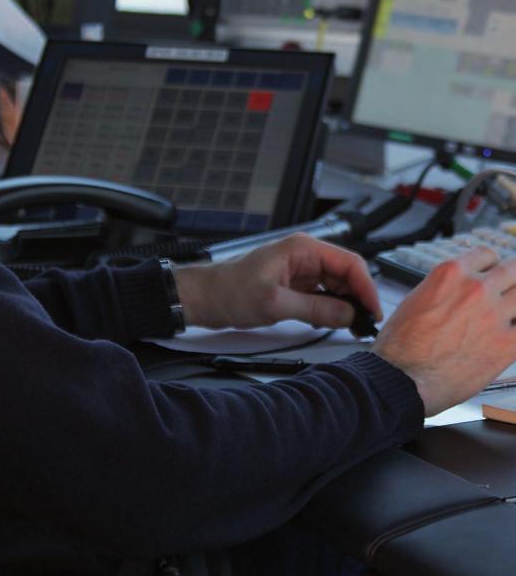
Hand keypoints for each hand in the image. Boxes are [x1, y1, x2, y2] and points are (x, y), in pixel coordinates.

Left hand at [172, 234, 380, 331]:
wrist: (203, 297)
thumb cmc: (229, 291)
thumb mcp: (275, 304)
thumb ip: (315, 309)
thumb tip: (348, 315)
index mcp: (302, 249)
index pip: (349, 262)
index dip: (366, 287)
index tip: (372, 311)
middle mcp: (304, 255)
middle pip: (346, 273)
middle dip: (358, 298)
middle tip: (365, 324)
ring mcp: (299, 270)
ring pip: (336, 285)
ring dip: (345, 305)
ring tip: (351, 327)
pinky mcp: (294, 285)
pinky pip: (322, 294)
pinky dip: (330, 309)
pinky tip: (329, 323)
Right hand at [373, 247, 515, 416]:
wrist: (404, 377)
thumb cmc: (402, 345)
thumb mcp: (417, 298)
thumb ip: (446, 290)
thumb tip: (458, 293)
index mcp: (451, 273)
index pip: (487, 255)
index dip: (490, 266)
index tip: (492, 274)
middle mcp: (476, 288)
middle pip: (513, 270)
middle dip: (511, 280)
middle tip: (508, 290)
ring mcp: (495, 314)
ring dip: (515, 304)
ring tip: (509, 313)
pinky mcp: (507, 344)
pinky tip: (509, 335)